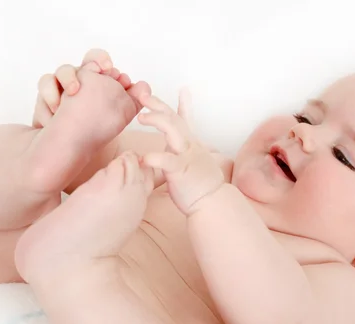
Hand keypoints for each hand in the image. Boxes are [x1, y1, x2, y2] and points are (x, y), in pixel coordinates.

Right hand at [33, 49, 146, 127]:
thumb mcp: (120, 115)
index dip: (101, 60)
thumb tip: (144, 85)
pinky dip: (50, 100)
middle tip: (90, 76)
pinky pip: (44, 88)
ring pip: (59, 73)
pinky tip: (57, 111)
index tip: (108, 68)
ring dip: (66, 82)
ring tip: (70, 96)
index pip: (98, 60)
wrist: (69, 149)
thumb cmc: (95, 129)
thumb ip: (133, 100)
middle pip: (78, 62)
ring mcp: (59, 88)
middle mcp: (77, 80)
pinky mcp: (44, 99)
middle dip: (81, 69)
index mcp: (97, 81)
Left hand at [137, 90, 224, 214]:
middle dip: (158, 104)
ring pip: (173, 130)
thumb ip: (184, 153)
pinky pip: (167, 161)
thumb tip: (175, 152)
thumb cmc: (200, 186)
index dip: (184, 104)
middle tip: (142, 95)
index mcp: (190, 144)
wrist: (212, 202)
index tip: (183, 89)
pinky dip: (154, 157)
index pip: (186, 119)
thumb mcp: (194, 163)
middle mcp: (189, 145)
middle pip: (173, 118)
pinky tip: (143, 158)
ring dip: (157, 120)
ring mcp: (186, 156)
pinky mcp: (181, 171)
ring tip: (141, 117)